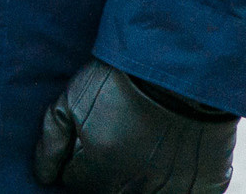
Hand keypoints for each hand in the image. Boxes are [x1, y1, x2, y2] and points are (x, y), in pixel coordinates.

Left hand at [33, 60, 234, 192]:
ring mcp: (168, 190)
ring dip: (136, 180)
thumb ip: (52, 140)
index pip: (74, 182)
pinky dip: (170, 185)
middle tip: (116, 143)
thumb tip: (44, 177)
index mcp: (98, 164)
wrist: (181, 64)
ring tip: (141, 147)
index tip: (91, 141)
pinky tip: (167, 159)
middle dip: (105, 174)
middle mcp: (132, 184)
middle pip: (105, 193)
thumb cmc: (122, 77)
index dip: (79, 162)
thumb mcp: (73, 98)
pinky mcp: (201, 189)